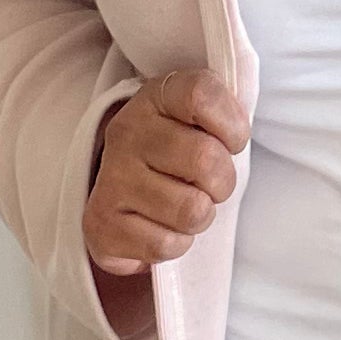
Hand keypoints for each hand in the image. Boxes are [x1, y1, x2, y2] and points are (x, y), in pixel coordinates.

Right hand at [84, 66, 247, 276]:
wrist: (123, 193)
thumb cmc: (178, 153)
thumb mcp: (201, 118)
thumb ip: (222, 113)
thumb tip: (238, 132)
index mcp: (156, 97)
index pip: (201, 95)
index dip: (233, 126)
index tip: (231, 141)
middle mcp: (127, 132)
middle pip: (206, 160)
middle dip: (222, 182)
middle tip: (208, 184)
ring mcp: (111, 178)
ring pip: (191, 210)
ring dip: (200, 216)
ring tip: (185, 205)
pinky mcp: (102, 224)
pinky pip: (166, 244)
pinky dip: (176, 243)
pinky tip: (162, 226)